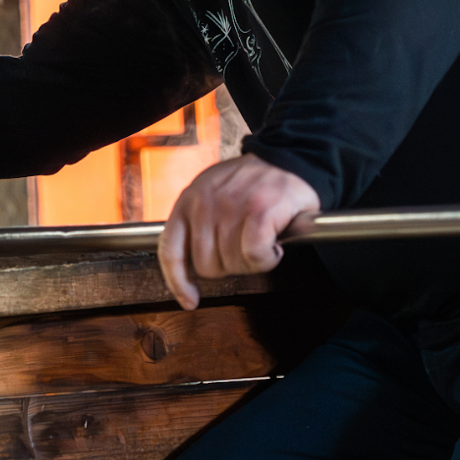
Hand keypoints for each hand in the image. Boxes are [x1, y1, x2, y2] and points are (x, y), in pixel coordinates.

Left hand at [158, 153, 320, 310]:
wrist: (289, 159)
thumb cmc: (250, 184)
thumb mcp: (209, 194)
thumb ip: (196, 225)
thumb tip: (187, 270)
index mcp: (188, 201)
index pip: (170, 250)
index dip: (177, 282)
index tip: (189, 300)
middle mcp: (204, 203)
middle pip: (207, 267)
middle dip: (229, 266)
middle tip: (245, 248)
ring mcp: (231, 206)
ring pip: (234, 265)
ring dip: (253, 262)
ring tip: (261, 239)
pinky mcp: (260, 210)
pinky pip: (257, 257)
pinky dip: (269, 258)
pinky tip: (275, 244)